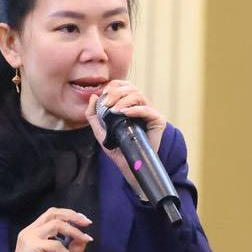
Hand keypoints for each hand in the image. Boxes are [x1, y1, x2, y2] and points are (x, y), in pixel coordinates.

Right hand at [0, 208, 91, 251]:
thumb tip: (84, 241)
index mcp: (32, 232)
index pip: (51, 214)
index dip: (69, 214)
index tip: (83, 220)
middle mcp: (29, 231)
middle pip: (54, 213)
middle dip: (73, 216)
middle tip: (88, 224)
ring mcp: (29, 238)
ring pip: (57, 225)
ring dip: (74, 232)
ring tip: (86, 240)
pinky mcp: (31, 247)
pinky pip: (56, 246)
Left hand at [86, 80, 166, 195]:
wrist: (127, 165)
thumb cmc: (116, 147)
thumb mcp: (100, 130)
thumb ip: (93, 115)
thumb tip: (93, 96)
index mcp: (129, 104)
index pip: (123, 86)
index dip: (113, 86)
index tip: (103, 96)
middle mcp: (141, 106)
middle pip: (131, 88)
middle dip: (116, 93)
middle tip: (106, 104)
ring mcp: (150, 113)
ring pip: (139, 96)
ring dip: (124, 101)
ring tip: (114, 111)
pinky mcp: (158, 121)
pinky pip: (148, 110)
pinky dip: (136, 110)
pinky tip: (126, 113)